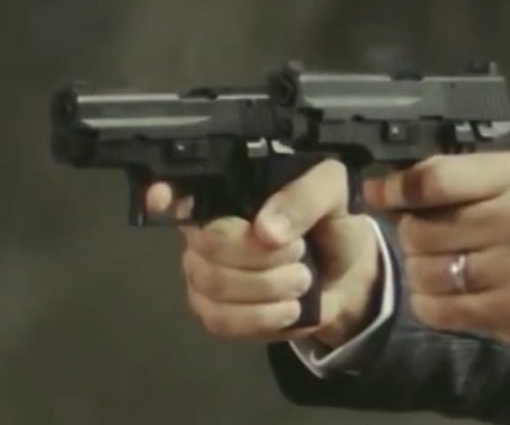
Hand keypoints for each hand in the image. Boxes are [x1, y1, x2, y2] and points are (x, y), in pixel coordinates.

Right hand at [148, 159, 381, 347]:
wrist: (349, 276)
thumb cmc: (334, 225)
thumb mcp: (336, 193)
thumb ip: (306, 197)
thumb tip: (266, 230)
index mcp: (231, 192)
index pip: (181, 190)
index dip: (165, 195)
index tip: (161, 199)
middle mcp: (207, 231)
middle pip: (206, 246)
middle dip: (261, 257)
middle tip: (299, 254)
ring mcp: (205, 273)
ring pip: (212, 285)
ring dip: (268, 288)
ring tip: (302, 280)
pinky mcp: (216, 312)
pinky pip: (220, 320)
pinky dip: (262, 318)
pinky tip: (290, 309)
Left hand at [365, 151, 509, 347]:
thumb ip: (458, 177)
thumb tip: (383, 190)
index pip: (435, 180)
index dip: (396, 189)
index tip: (379, 195)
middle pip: (423, 229)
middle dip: (412, 233)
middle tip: (427, 235)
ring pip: (428, 272)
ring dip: (421, 270)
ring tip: (439, 265)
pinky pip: (443, 311)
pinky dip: (430, 303)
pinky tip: (445, 293)